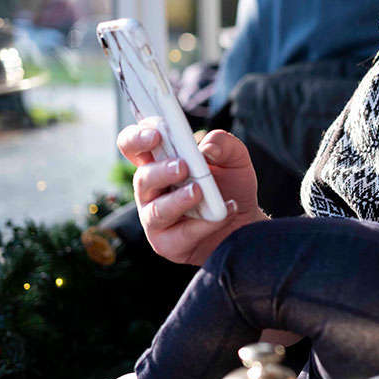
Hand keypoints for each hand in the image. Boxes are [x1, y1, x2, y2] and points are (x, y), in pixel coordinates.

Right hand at [117, 125, 267, 264]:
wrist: (245, 224)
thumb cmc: (231, 187)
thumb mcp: (235, 159)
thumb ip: (224, 144)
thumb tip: (207, 147)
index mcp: (159, 162)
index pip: (133, 146)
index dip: (137, 138)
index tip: (156, 134)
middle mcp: (151, 190)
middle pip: (142, 177)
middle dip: (161, 171)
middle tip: (182, 166)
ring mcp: (155, 218)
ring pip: (157, 210)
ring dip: (177, 200)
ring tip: (198, 192)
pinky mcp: (167, 243)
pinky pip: (181, 234)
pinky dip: (205, 224)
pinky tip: (224, 212)